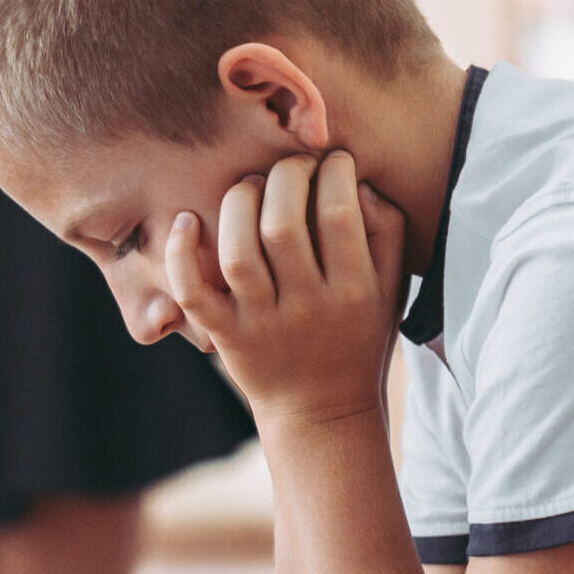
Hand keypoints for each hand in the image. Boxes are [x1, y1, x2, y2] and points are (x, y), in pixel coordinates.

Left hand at [166, 152, 405, 429]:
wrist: (323, 413)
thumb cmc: (359, 338)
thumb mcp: (391, 289)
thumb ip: (387, 231)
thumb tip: (356, 182)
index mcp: (354, 291)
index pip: (339, 213)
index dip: (333, 171)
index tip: (333, 160)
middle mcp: (308, 308)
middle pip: (283, 224)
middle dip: (284, 176)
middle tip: (289, 166)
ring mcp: (263, 325)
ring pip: (238, 253)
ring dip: (238, 204)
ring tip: (250, 187)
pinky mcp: (227, 338)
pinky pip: (194, 294)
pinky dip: (182, 255)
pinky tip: (187, 220)